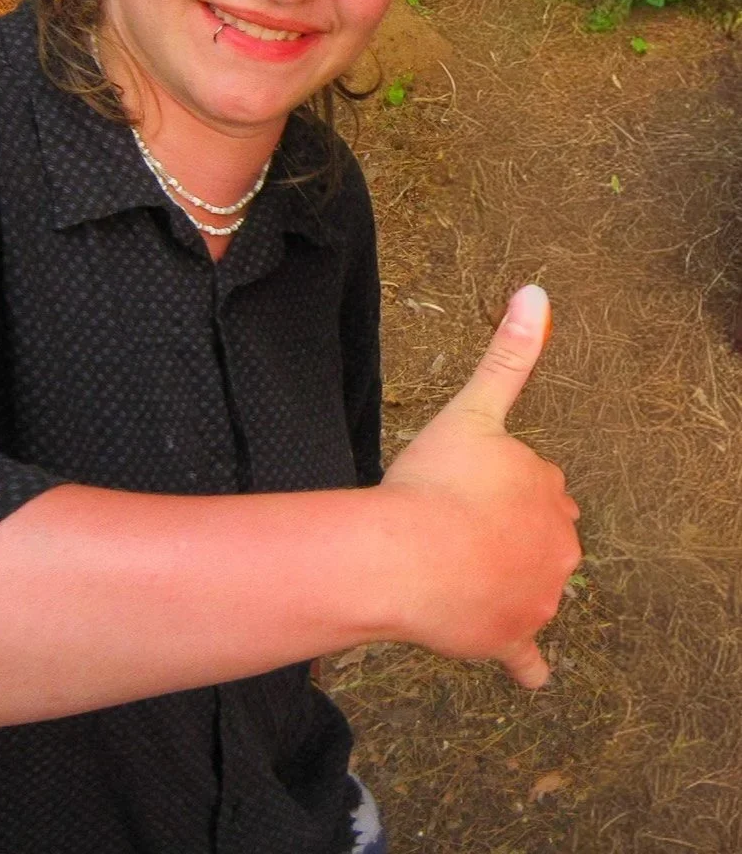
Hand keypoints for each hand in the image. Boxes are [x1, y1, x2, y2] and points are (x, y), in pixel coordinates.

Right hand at [380, 285, 580, 686]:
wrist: (410, 556)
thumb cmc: (435, 482)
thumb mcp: (473, 408)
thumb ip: (509, 354)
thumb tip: (536, 294)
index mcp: (547, 490)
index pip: (539, 484)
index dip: (505, 483)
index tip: (473, 483)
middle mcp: (556, 544)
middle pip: (543, 535)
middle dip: (512, 532)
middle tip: (462, 525)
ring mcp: (536, 595)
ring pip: (536, 587)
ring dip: (512, 582)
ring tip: (465, 573)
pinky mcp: (511, 636)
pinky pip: (526, 658)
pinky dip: (527, 664)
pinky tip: (530, 672)